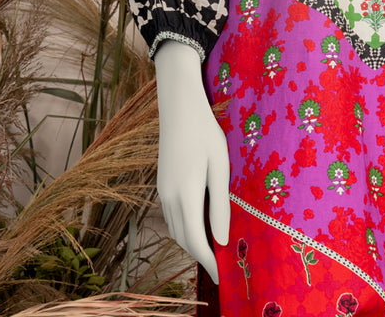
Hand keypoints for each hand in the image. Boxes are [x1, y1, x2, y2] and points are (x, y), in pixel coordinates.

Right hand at [154, 39, 230, 282]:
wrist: (179, 107)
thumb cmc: (205, 133)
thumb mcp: (219, 166)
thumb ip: (219, 204)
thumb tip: (221, 239)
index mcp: (185, 195)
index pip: (195, 240)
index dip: (208, 261)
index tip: (223, 276)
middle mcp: (169, 197)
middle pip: (183, 239)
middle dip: (201, 255)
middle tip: (222, 266)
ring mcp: (162, 191)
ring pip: (175, 229)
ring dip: (192, 243)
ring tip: (214, 249)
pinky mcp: (162, 183)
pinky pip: (172, 216)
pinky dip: (185, 228)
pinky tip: (200, 224)